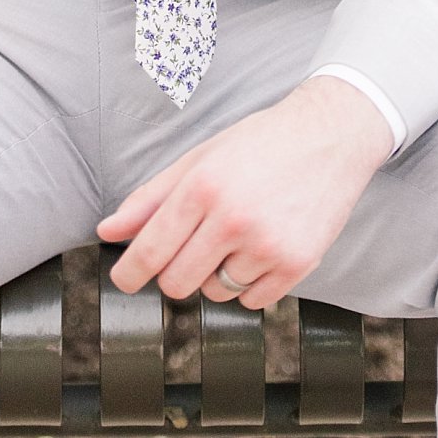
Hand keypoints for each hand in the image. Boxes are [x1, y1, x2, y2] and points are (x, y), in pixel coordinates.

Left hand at [97, 76, 395, 310]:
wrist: (330, 136)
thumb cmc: (261, 144)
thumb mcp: (200, 159)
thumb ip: (150, 198)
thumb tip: (107, 231)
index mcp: (203, 187)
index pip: (150, 250)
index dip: (129, 273)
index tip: (125, 279)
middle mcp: (233, 219)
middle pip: (177, 282)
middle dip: (174, 272)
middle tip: (190, 247)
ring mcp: (267, 245)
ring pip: (215, 292)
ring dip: (216, 274)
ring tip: (236, 236)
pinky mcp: (297, 264)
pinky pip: (252, 300)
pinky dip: (249, 283)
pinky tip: (260, 248)